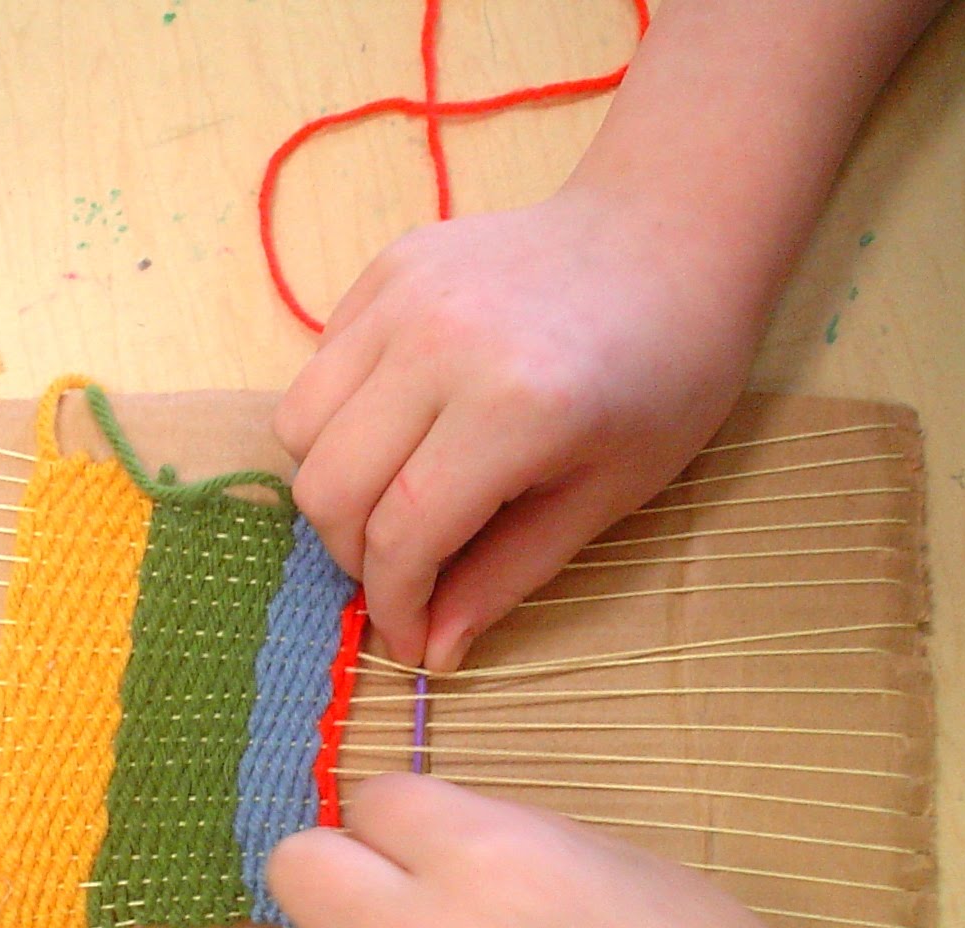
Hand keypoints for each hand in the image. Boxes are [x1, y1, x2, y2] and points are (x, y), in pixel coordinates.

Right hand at [273, 187, 751, 669]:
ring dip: (333, 488)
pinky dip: (339, 422)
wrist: (666, 238)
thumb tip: (431, 652)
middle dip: (355, 557)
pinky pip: (317, 369)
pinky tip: (401, 428)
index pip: (402, 533)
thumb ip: (505, 576)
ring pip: (298, 426)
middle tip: (403, 573)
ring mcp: (401, 295)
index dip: (395, 605)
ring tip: (391, 500)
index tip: (410, 640)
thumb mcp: (604, 497)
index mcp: (513, 407)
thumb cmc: (662, 378)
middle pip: (328, 485)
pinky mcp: (384, 268)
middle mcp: (439, 344)